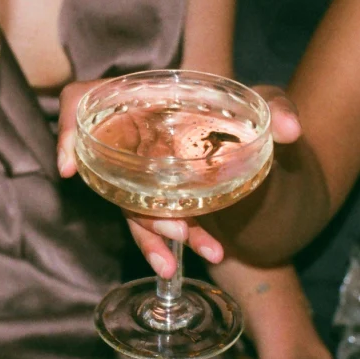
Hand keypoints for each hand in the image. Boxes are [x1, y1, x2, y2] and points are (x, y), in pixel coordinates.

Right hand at [55, 80, 303, 276]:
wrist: (264, 142)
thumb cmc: (249, 111)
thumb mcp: (262, 100)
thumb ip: (276, 107)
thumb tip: (291, 130)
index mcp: (142, 100)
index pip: (82, 102)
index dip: (68, 131)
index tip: (67, 168)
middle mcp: (132, 135)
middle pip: (107, 170)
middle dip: (137, 207)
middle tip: (176, 231)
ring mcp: (140, 170)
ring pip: (129, 206)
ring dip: (154, 236)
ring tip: (187, 258)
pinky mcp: (155, 198)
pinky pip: (150, 222)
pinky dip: (170, 243)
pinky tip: (201, 256)